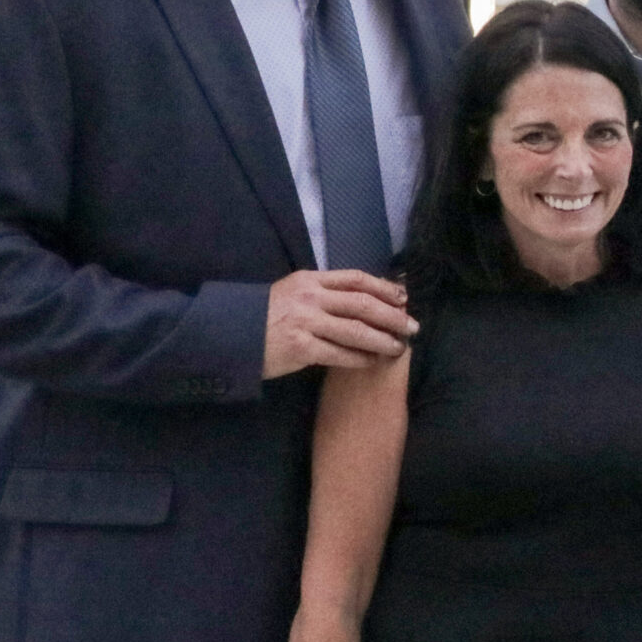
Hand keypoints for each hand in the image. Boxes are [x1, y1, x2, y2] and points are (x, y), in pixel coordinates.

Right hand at [263, 270, 416, 377]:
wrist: (229, 335)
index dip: (385, 288)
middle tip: (412, 326)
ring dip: (382, 340)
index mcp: (311, 280)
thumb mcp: (293, 292)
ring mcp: (306, 322)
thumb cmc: (265, 314)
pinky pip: (340, 354)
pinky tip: (372, 362)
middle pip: (363, 304)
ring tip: (398, 347)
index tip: (404, 298)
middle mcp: (312, 298)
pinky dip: (360, 358)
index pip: (357, 279)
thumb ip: (324, 292)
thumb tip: (365, 299)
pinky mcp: (302, 348)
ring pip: (357, 330)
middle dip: (393, 316)